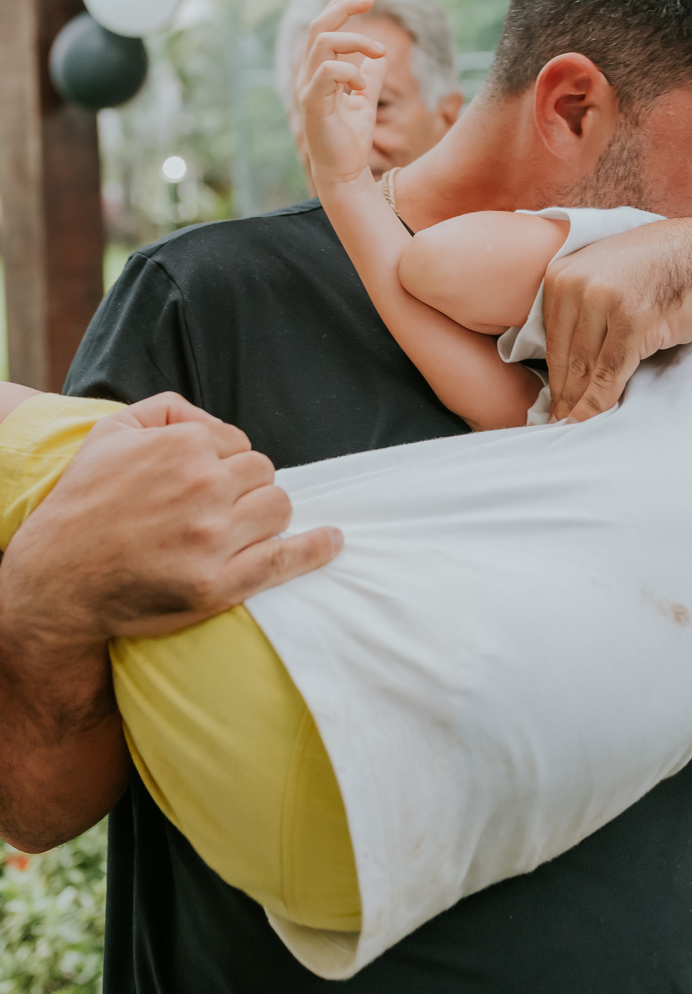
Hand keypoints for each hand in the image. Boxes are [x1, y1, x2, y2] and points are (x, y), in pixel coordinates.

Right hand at [2, 392, 341, 644]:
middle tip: (218, 509)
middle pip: (264, 475)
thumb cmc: (83, 504)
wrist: (56, 581)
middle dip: (247, 488)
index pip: (240, 445)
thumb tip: (212, 419)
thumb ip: (165, 408)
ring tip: (241, 529)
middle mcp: (203, 488)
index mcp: (182, 447)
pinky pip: (285, 559)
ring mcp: (212, 539)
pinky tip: (332, 541)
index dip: (226, 464)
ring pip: (278, 509)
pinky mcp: (218, 586)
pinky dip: (315, 548)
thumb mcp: (111, 434)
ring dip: (267, 515)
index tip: (206, 484)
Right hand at [296, 0, 387, 188]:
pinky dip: (350, 72)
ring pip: (323, 44)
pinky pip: (328, 72)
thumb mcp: (366, 100)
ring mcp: (308, 89)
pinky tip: (361, 87)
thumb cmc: (352, 139)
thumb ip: (370, 76)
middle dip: (342, 8)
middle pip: (319, 28)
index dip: (338, 9)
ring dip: (356, 41)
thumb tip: (380, 55)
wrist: (345, 171)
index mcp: (319, 73)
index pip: (323, 31)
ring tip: (379, 53)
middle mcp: (309, 76)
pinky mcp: (313, 104)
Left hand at [543, 218, 691, 420]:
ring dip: (578, 403)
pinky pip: (610, 372)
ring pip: (585, 367)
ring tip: (573, 426)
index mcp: (562, 273)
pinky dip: (599, 401)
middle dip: (563, 394)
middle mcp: (577, 283)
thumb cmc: (658, 270)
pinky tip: (589, 419)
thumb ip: (577, 305)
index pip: (550, 337)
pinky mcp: (632, 321)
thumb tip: (559, 359)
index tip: (553, 401)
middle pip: (564, 355)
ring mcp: (604, 300)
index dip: (553, 374)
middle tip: (559, 422)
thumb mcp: (605, 275)